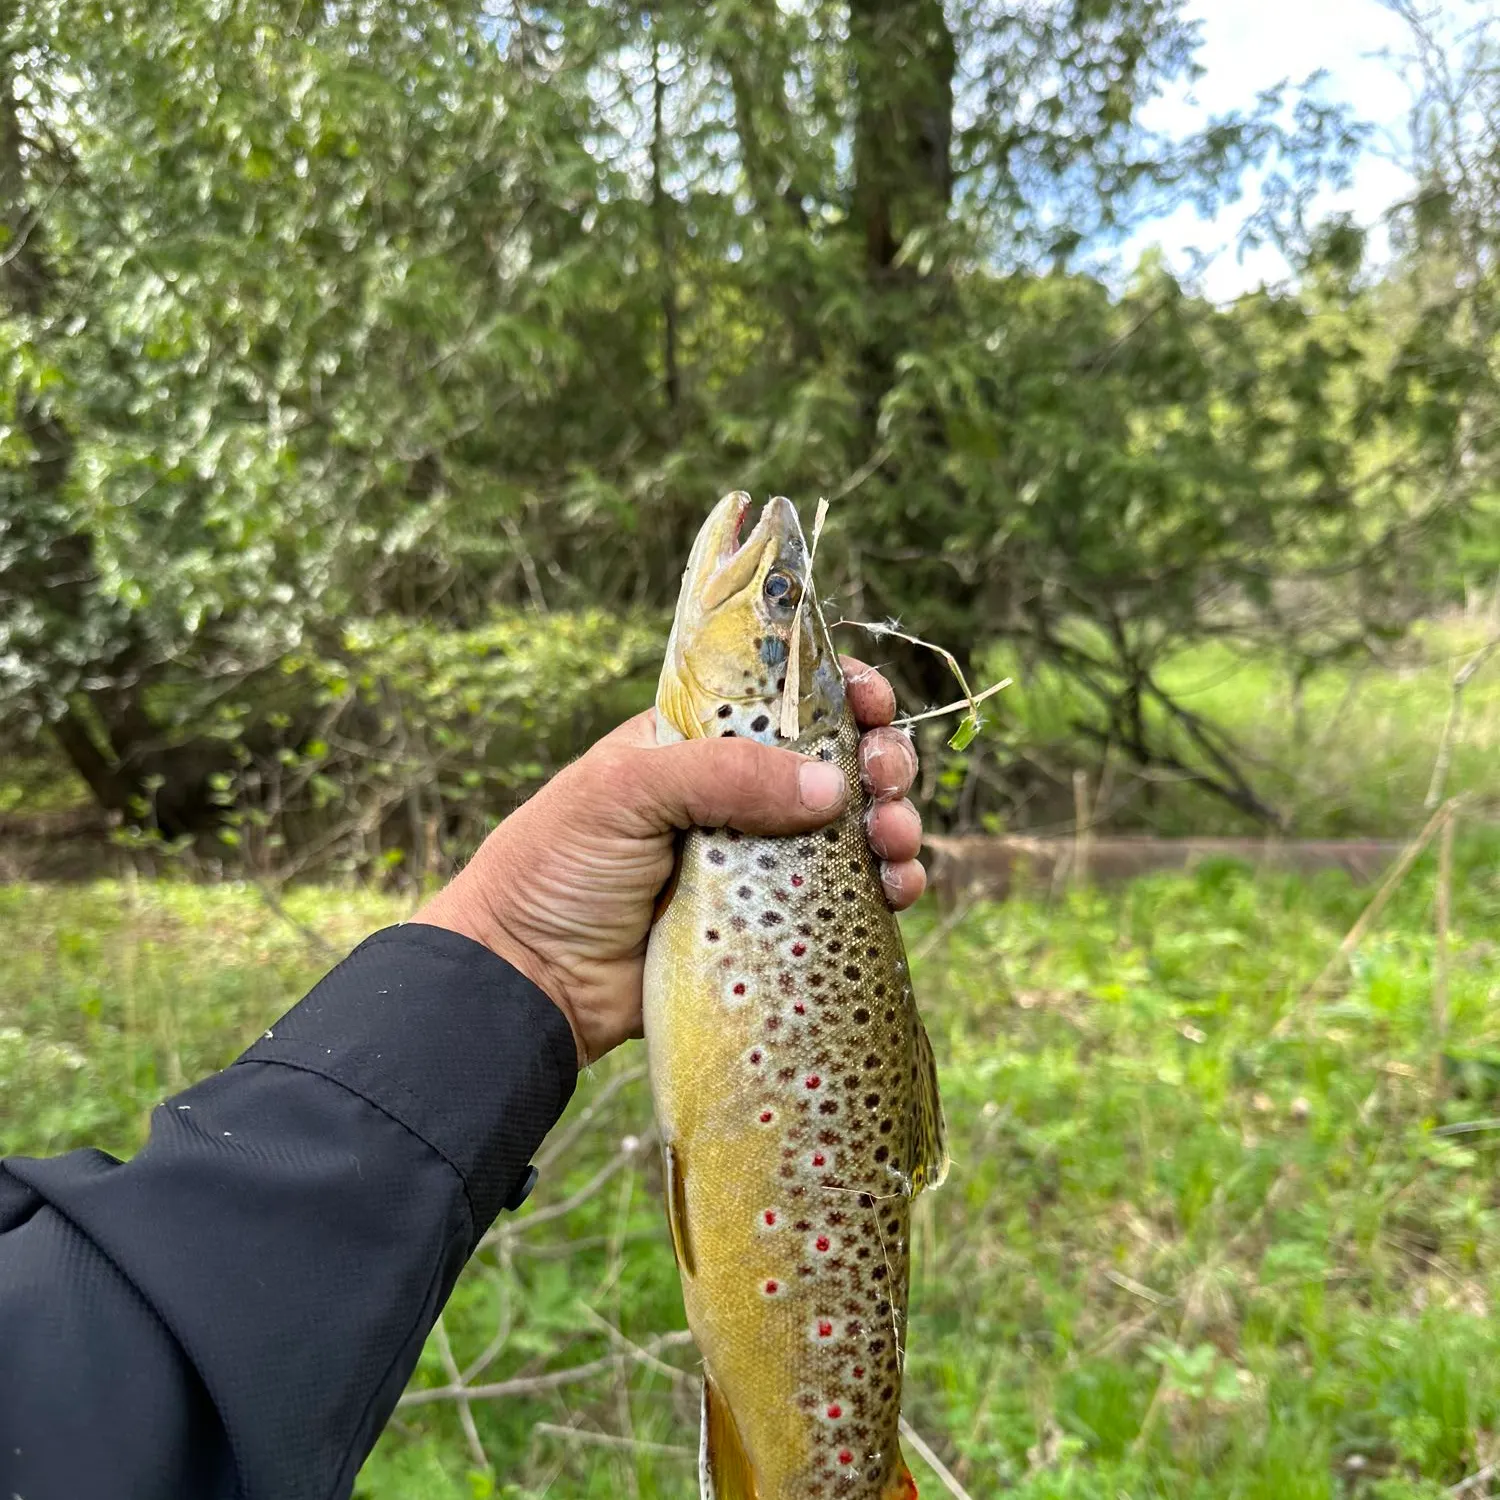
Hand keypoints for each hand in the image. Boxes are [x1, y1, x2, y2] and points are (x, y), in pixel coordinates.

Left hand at [414, 657, 924, 1066]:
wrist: (528, 980)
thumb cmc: (557, 866)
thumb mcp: (626, 790)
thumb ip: (723, 773)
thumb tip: (831, 783)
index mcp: (697, 743)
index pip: (782, 699)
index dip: (838, 692)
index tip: (872, 704)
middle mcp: (734, 796)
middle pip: (834, 761)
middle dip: (880, 760)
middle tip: (887, 781)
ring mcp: (757, 862)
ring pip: (851, 830)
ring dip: (893, 824)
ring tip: (897, 842)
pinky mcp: (770, 925)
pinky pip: (844, 899)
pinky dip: (884, 889)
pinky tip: (899, 890)